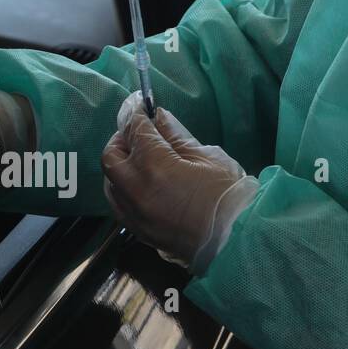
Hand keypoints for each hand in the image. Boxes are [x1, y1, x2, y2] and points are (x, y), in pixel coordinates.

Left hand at [101, 100, 257, 274]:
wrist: (237, 244)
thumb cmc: (229, 197)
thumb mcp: (208, 157)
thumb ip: (177, 137)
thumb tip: (159, 117)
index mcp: (155, 167)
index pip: (135, 130)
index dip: (136, 113)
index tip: (139, 104)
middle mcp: (136, 191)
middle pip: (111, 156)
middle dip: (122, 139)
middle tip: (140, 133)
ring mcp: (134, 214)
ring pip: (110, 182)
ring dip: (120, 166)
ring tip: (141, 159)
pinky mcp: (138, 231)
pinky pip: (118, 204)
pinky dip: (123, 189)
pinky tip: (141, 184)